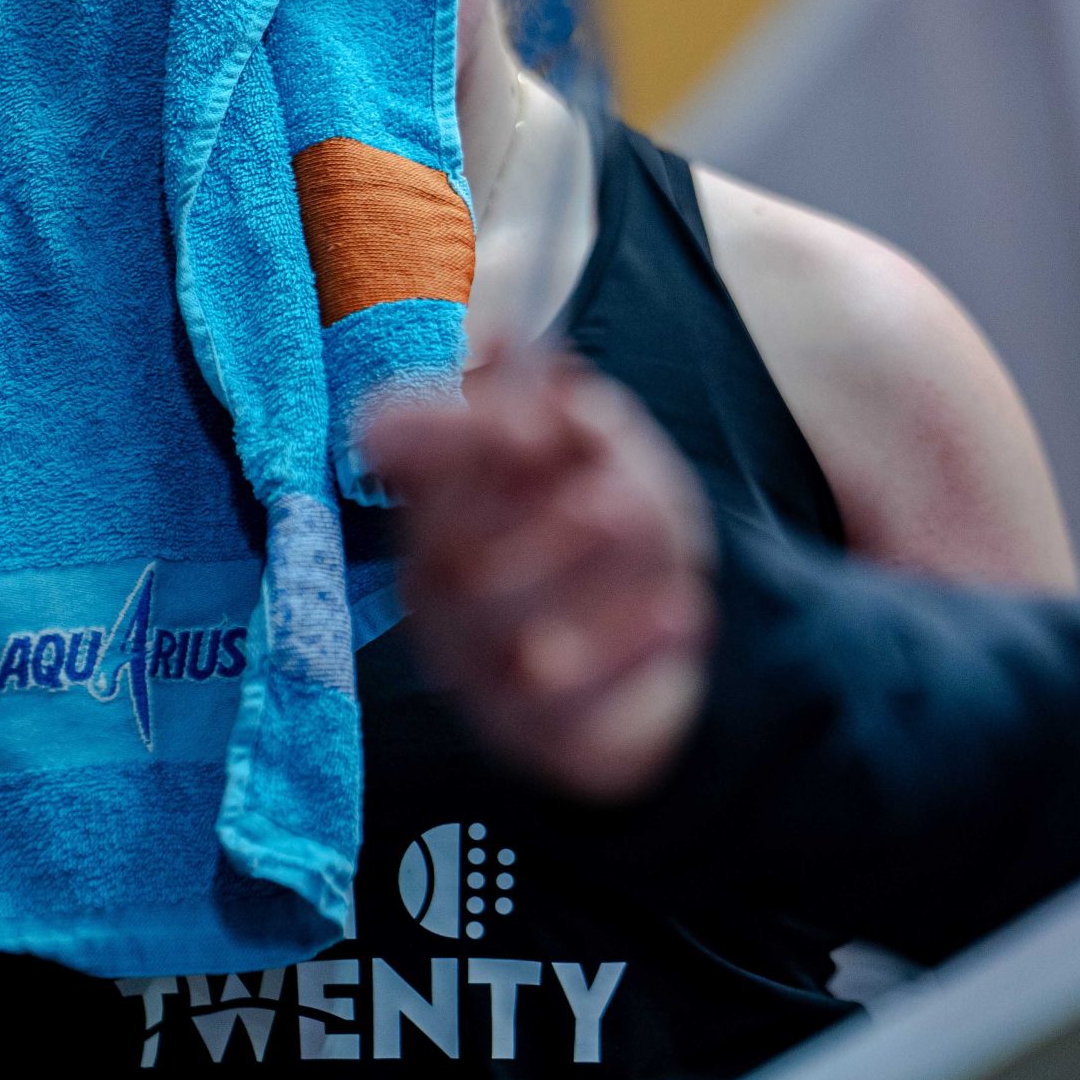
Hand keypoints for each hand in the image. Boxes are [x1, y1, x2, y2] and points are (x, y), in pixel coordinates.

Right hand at [362, 350, 715, 798]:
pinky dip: (631, 648)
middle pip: (454, 562)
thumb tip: (503, 343)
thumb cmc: (615, 529)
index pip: (399, 461)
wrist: (667, 642)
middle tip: (619, 502)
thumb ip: (556, 404)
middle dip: (545, 526)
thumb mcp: (600, 450)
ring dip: (591, 583)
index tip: (532, 430)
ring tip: (661, 552)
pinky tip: (679, 611)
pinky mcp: (531, 736)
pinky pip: (568, 703)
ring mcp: (477, 673)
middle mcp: (439, 591)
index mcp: (439, 504)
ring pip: (509, 639)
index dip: (442, 440)